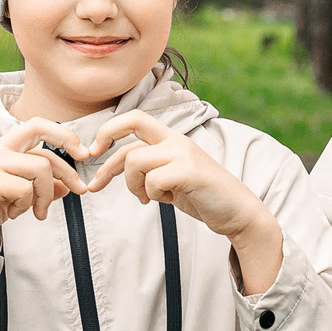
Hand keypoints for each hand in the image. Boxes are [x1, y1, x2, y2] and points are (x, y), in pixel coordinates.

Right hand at [0, 119, 87, 243]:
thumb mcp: (17, 194)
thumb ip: (40, 186)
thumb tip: (66, 185)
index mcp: (5, 147)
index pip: (39, 126)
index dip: (64, 135)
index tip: (82, 153)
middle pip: (45, 150)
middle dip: (68, 172)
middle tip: (79, 190)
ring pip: (40, 170)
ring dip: (45, 195)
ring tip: (34, 211)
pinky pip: (25, 189)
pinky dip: (25, 206)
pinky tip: (12, 213)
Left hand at [88, 111, 284, 293]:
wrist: (237, 211)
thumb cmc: (202, 195)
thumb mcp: (171, 176)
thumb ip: (149, 166)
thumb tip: (115, 166)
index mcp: (171, 138)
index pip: (133, 119)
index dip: (108, 130)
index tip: (94, 151)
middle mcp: (176, 139)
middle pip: (129, 127)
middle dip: (105, 157)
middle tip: (95, 184)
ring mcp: (183, 152)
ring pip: (134, 160)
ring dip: (133, 185)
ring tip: (149, 199)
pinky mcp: (188, 170)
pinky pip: (151, 180)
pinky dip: (153, 195)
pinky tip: (166, 201)